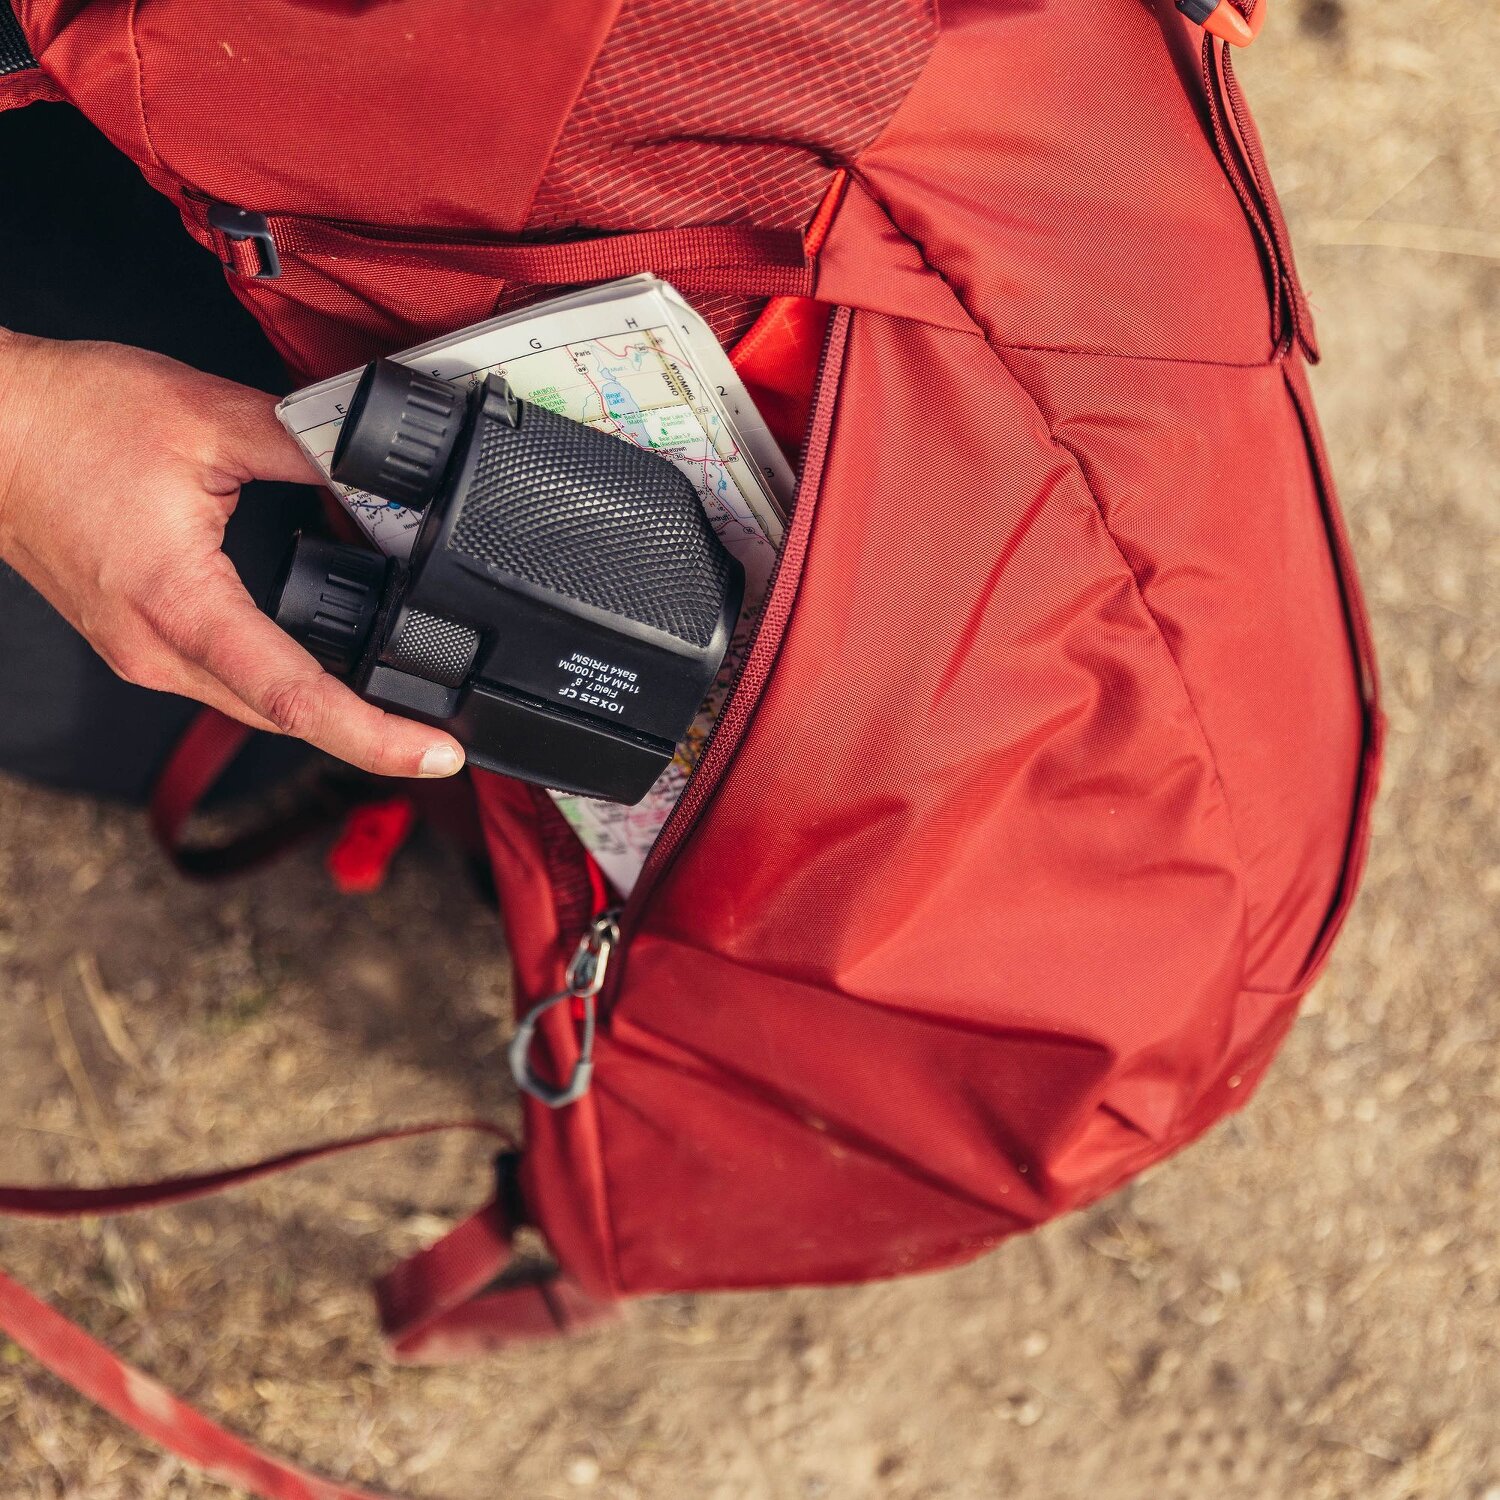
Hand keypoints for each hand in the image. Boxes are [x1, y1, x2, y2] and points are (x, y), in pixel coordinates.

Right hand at [0, 331, 463, 778]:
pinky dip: (285, 685)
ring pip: (257, 707)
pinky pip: (228, 682)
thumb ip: (306, 448)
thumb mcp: (209, 417)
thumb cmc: (69, 420)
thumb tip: (376, 475)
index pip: (298, 698)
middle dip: (370, 738)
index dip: (377, 736)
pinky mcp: (139, 641)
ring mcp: (145, 654)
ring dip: (328, 717)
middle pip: (286, 718)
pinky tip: (328, 670)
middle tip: (442, 743)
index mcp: (180, 606)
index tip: (437, 754)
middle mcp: (159, 651)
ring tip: (402, 717)